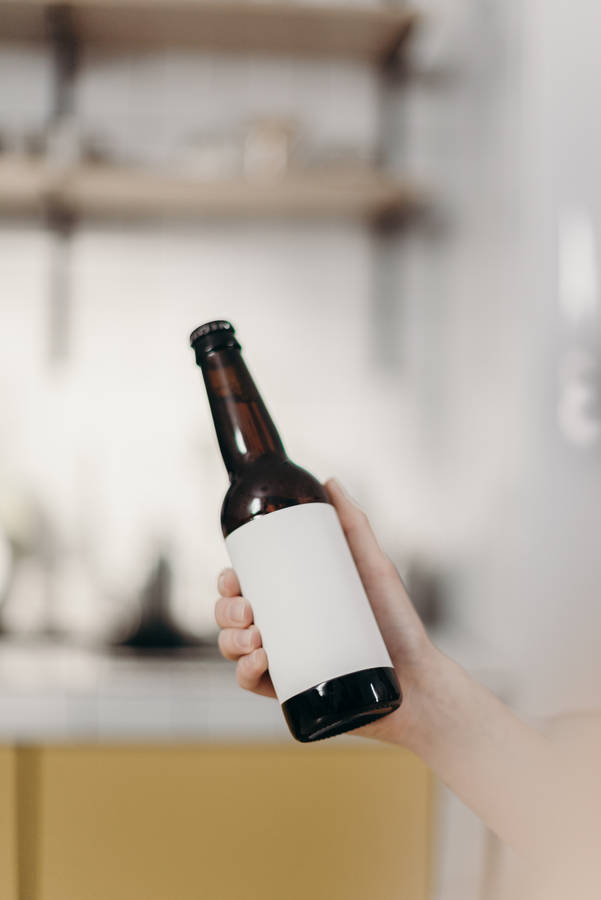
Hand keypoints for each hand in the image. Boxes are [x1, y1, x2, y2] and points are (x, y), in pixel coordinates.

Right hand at [215, 477, 439, 745]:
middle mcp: (281, 631)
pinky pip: (250, 683)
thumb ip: (353, 524)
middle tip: (248, 609)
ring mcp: (283, 663)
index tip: (234, 577)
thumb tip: (328, 481)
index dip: (228, 582)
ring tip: (257, 636)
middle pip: (231, 617)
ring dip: (230, 640)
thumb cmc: (397, 624)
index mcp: (291, 601)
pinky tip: (260, 661)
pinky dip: (244, 672)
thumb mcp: (373, 567)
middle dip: (225, 611)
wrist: (419, 682)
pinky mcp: (289, 693)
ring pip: (233, 648)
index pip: (245, 588)